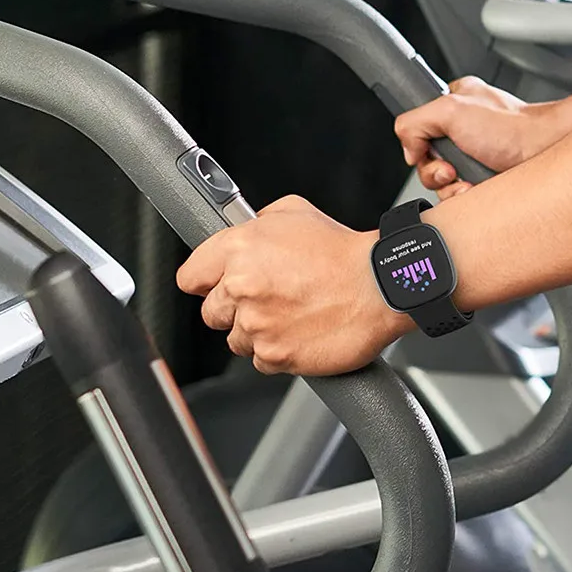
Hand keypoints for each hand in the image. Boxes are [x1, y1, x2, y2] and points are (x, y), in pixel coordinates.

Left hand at [176, 196, 408, 375]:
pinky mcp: (275, 355)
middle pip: (211, 312)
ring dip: (258, 332)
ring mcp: (257, 324)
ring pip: (236, 340)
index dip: (205, 281)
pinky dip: (279, 352)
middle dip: (234, 309)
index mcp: (239, 248)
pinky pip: (262, 361)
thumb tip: (246, 228)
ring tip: (291, 316)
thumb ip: (259, 221)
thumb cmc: (345, 252)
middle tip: (267, 300)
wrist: (381, 286)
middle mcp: (241, 286)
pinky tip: (301, 332)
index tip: (214, 286)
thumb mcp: (295, 211)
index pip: (190, 276)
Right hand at [394, 77, 563, 199]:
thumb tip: (408, 149)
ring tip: (467, 181)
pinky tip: (476, 190)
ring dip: (450, 188)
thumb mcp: (450, 108)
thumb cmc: (512, 127)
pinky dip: (464, 198)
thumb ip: (414, 122)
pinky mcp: (483, 180)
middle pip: (426, 163)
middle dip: (435, 172)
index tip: (429, 152)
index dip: (420, 147)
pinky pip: (460, 197)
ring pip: (442, 184)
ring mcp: (473, 158)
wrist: (543, 150)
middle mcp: (461, 132)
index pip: (417, 131)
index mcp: (452, 106)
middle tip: (452, 169)